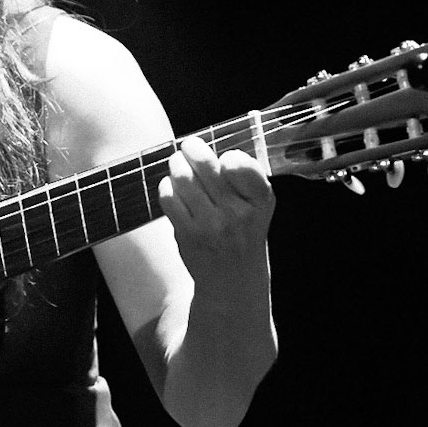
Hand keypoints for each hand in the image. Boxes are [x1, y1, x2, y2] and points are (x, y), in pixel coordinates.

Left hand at [158, 135, 274, 273]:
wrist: (233, 280)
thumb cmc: (244, 233)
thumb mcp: (260, 206)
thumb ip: (246, 177)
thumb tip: (215, 151)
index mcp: (260, 202)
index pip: (242, 166)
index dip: (230, 157)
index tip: (225, 159)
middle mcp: (237, 213)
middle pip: (206, 166)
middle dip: (193, 149)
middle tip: (188, 145)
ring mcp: (211, 225)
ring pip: (183, 178)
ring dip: (177, 164)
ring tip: (177, 162)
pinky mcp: (188, 234)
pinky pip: (169, 198)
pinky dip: (167, 187)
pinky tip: (172, 187)